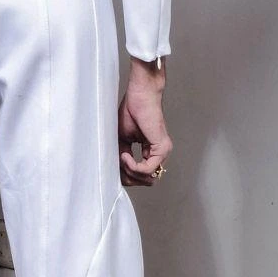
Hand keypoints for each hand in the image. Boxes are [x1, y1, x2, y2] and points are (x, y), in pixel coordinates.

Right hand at [118, 56, 171, 187]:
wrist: (140, 95)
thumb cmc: (131, 111)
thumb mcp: (122, 138)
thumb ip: (122, 156)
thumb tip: (117, 172)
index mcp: (151, 152)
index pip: (142, 175)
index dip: (126, 175)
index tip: (114, 168)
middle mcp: (159, 154)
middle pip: (145, 181)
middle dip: (128, 177)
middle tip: (117, 165)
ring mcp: (163, 152)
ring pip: (147, 177)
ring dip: (130, 172)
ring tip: (121, 157)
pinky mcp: (161, 148)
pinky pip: (147, 169)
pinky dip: (133, 166)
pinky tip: (125, 155)